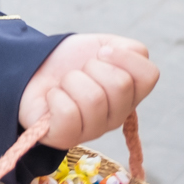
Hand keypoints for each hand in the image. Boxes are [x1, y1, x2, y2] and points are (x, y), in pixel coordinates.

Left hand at [19, 35, 156, 149]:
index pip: (149, 75)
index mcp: (132, 94)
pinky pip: (68, 113)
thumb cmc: (72, 62)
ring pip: (94, 98)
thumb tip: (113, 54)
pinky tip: (53, 97)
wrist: (34, 70)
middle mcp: (117, 115)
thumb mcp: (106, 46)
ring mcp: (93, 130)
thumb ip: (130, 49)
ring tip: (64, 84)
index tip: (102, 52)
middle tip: (79, 71)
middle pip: (120, 85)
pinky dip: (55, 96)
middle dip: (93, 67)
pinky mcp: (66, 138)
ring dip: (72, 81)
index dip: (125, 56)